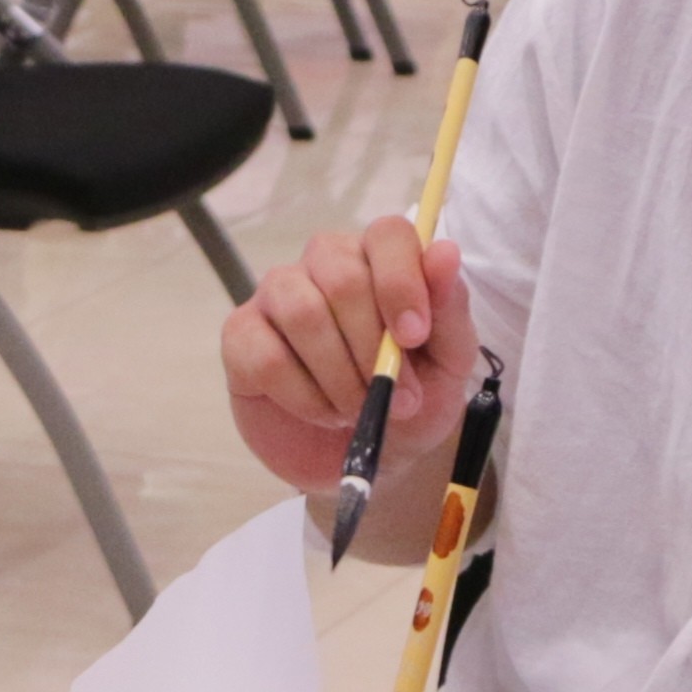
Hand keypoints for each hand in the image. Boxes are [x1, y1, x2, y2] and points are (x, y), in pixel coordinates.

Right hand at [217, 213, 478, 493]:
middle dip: (372, 348)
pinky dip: (303, 396)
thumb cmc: (413, 397)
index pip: (387, 234)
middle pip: (342, 277)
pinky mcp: (241, 336)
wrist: (375, 457)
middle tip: (394, 397)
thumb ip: (449, 307)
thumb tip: (445, 252)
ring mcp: (277, 296)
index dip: (401, 282)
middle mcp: (324, 264)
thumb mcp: (450, 361)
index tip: (414, 338)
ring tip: (359, 408)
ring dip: (339, 375)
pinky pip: (266, 357)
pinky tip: (324, 412)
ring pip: (301, 312)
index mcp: (378, 258)